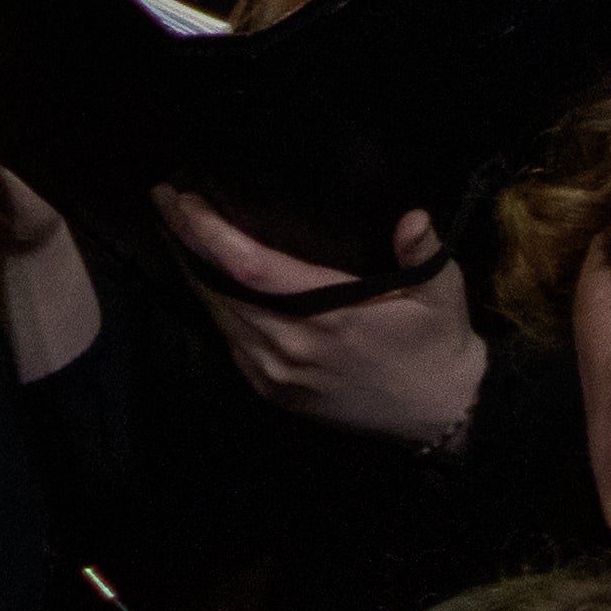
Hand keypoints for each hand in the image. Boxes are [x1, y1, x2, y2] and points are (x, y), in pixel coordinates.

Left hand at [153, 191, 486, 446]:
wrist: (438, 413)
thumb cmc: (438, 344)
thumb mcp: (443, 292)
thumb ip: (423, 252)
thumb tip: (413, 217)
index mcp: (328, 317)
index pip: (249, 267)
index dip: (209, 232)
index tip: (183, 197)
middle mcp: (290, 346)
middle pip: (219, 288)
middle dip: (188, 243)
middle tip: (167, 200)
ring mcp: (276, 374)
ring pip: (218, 317)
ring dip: (194, 273)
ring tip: (179, 233)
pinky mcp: (274, 392)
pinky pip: (230, 343)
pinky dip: (213, 307)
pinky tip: (205, 281)